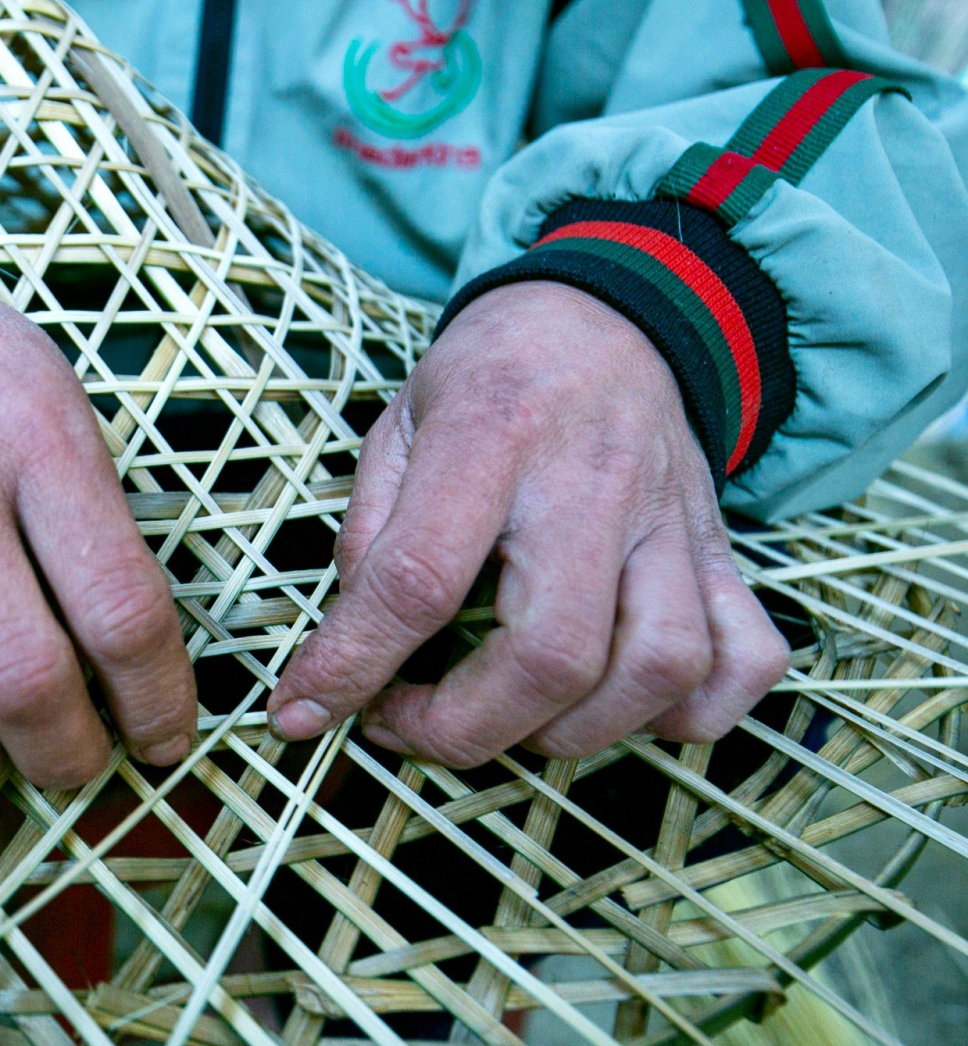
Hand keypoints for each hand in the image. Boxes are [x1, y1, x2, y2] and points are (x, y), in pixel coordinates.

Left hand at [268, 281, 787, 765]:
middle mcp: (594, 483)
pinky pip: (745, 659)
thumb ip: (368, 530)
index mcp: (491, 435)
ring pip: (657, 671)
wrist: (610, 313)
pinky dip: (691, 715)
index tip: (301, 711)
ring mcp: (673, 521)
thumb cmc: (490, 377)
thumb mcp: (397, 421)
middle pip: (552, 654)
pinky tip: (616, 710)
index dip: (352, 665)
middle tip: (401, 720)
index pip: (418, 578)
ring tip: (500, 718)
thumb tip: (350, 647)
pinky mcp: (722, 550)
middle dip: (462, 726)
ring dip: (568, 733)